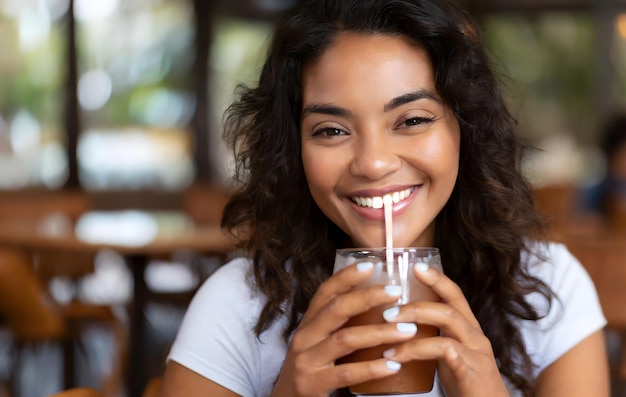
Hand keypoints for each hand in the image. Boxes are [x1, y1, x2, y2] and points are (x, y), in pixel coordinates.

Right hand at [270, 262, 420, 396]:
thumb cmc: (312, 369)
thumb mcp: (319, 341)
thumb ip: (339, 324)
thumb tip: (376, 302)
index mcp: (308, 323)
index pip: (325, 292)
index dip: (347, 276)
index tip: (371, 265)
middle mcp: (304, 337)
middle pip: (337, 309)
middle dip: (368, 297)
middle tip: (397, 292)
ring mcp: (307, 360)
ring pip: (346, 339)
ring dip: (380, 333)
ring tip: (407, 330)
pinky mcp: (313, 383)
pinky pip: (347, 373)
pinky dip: (372, 368)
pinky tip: (393, 365)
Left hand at [381, 264, 509, 396]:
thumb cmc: (465, 381)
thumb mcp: (448, 352)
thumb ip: (432, 335)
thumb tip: (398, 322)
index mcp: (468, 328)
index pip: (454, 295)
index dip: (437, 279)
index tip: (416, 266)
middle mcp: (475, 336)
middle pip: (449, 307)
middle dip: (417, 304)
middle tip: (388, 311)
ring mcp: (476, 354)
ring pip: (447, 328)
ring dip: (413, 331)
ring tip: (388, 338)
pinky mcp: (472, 373)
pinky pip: (449, 355)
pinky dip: (422, 352)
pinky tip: (401, 356)